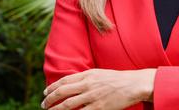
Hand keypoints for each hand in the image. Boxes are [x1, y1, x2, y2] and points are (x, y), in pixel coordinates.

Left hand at [41, 68, 155, 109]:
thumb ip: (87, 78)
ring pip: (68, 104)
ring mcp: (92, 96)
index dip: (52, 87)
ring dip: (56, 109)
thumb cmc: (118, 79)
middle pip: (62, 92)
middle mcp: (88, 84)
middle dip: (49, 99)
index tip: (45, 93)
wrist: (134, 84)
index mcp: (88, 74)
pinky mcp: (99, 107)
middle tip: (44, 104)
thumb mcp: (100, 74)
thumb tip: (73, 84)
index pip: (64, 81)